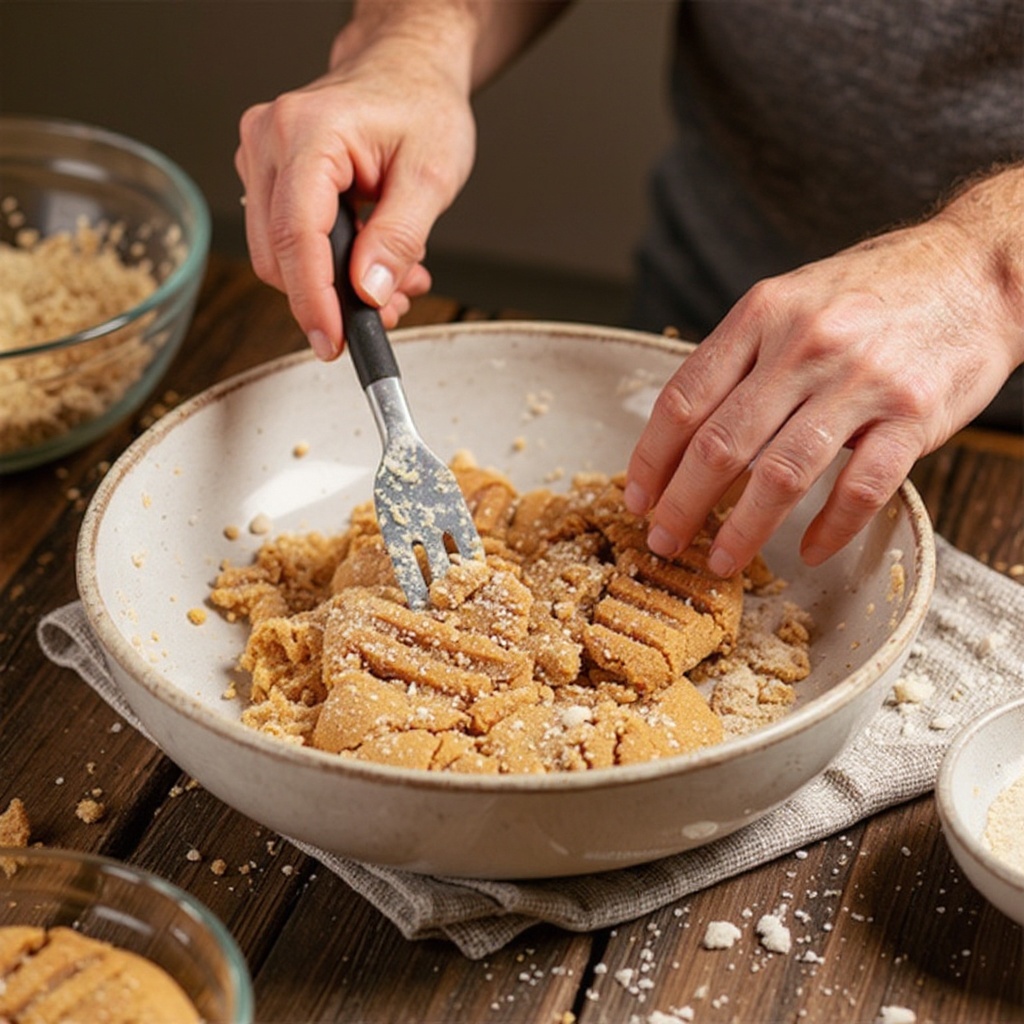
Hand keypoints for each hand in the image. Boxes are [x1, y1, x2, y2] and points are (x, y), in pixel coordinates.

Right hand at [235, 13, 476, 358]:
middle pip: (278, 254)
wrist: (407, 70)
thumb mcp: (431, 174)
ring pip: (279, 254)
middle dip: (331, 299)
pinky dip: (329, 266)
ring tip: (394, 281)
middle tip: (388, 311)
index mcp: (309, 132)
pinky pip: (287, 240)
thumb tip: (369, 291)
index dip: (314, 300)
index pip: (297, 234)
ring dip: (334, 285)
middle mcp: (269, 141)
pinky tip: (370, 262)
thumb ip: (399, 237)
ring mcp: (261, 158)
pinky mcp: (268, 176)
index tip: (333, 341)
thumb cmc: (421, 105)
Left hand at [625, 170, 1023, 575]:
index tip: (637, 496)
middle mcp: (804, 345)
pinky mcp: (913, 415)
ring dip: (743, 530)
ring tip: (721, 561)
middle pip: (720, 445)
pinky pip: (859, 489)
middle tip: (664, 541)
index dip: (651, 458)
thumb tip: (686, 426)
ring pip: (781, 475)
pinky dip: (830, 529)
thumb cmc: (873, 290)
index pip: (684, 399)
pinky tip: (808, 551)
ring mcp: (860, 382)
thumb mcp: (791, 299)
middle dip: (681, 505)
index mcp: (762, 315)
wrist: (977, 269)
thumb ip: (742, 356)